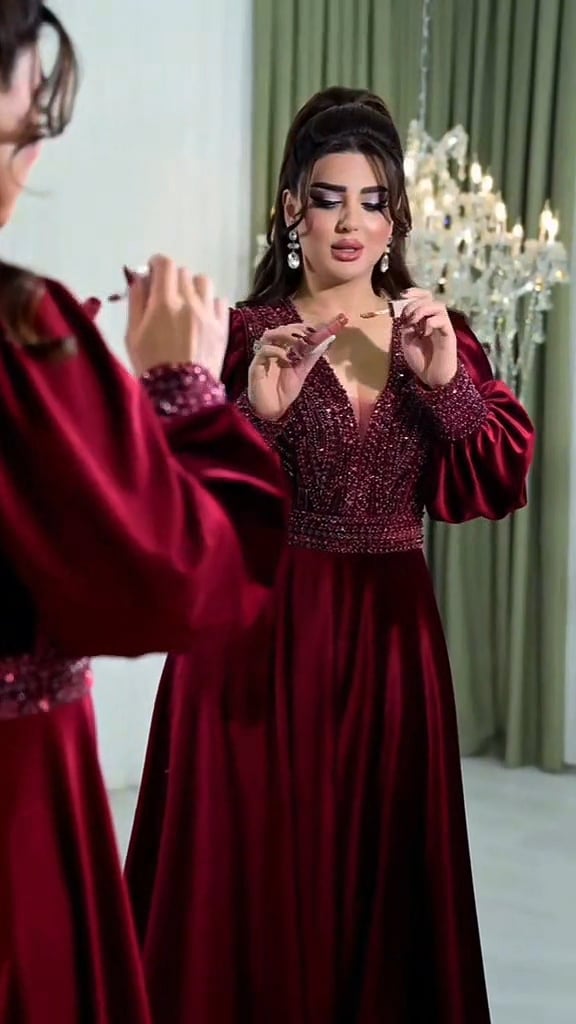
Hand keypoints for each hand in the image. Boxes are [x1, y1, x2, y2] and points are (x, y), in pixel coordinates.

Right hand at [125, 255, 228, 377]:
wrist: (181, 395)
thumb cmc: (150, 366)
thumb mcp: (132, 334)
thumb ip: (136, 302)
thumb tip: (139, 278)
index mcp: (164, 302)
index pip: (164, 264)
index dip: (157, 263)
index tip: (152, 272)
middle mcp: (189, 302)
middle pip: (183, 272)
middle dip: (172, 278)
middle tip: (165, 294)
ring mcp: (209, 314)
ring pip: (203, 282)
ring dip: (193, 286)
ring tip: (186, 302)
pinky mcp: (222, 327)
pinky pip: (219, 301)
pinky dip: (209, 303)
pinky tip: (201, 315)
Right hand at [248, 315, 346, 420]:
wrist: (273, 410)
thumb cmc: (284, 391)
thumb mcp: (303, 371)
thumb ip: (312, 355)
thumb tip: (329, 339)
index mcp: (281, 350)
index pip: (288, 330)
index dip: (300, 327)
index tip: (313, 330)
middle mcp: (271, 350)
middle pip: (278, 329)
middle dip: (293, 330)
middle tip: (306, 336)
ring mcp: (262, 357)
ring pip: (268, 335)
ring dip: (284, 335)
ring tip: (297, 343)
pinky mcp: (256, 366)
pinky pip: (264, 351)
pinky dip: (277, 351)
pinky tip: (287, 358)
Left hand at [398, 288, 457, 388]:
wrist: (432, 378)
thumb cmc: (420, 361)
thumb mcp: (407, 341)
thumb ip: (406, 327)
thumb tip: (406, 316)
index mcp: (425, 319)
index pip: (424, 297)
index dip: (415, 292)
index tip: (403, 295)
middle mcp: (435, 320)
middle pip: (430, 298)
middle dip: (415, 303)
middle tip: (407, 317)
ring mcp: (443, 326)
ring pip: (438, 306)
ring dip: (423, 309)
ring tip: (414, 321)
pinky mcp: (449, 335)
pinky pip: (443, 320)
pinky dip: (431, 322)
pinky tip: (424, 333)